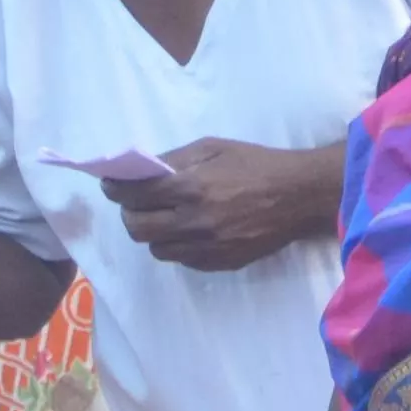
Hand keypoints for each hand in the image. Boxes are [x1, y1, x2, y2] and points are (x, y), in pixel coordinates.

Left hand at [101, 138, 329, 273]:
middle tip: (134, 204)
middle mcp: (195, 221)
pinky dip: (177, 245)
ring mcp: (207, 247)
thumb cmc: (256, 164)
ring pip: (157, 249)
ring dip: (153, 233)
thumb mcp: (214, 148)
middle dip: (129, 214)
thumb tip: (141, 170)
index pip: (135, 195)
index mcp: (191, 187)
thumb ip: (174, 159)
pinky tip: (188, 230)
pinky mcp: (220, 263)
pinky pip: (182, 259)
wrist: (299, 196)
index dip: (116, 190)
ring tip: (163, 218)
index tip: (110, 185)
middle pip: (137, 228)